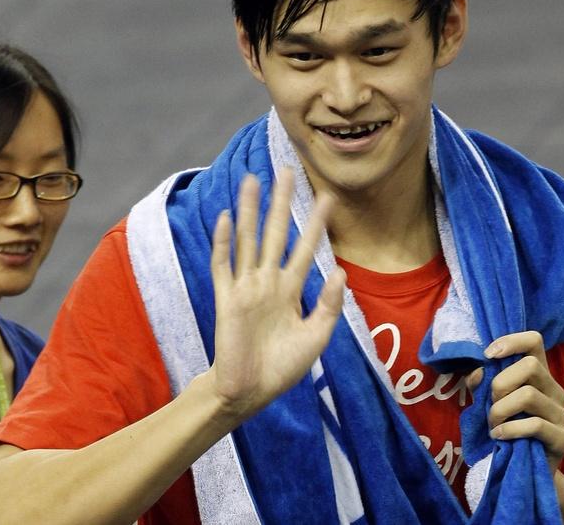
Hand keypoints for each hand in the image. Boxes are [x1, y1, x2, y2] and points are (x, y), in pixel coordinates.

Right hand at [208, 169, 345, 421]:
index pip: (305, 248)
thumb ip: (327, 304)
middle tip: (287, 170)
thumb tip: (339, 270)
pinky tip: (227, 218)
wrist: (249, 392)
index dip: (316, 223)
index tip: (327, 197)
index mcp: (290, 290)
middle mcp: (268, 282)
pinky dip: (224, 241)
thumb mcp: (316, 337)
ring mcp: (246, 287)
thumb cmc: (282, 367)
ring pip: (248, 240)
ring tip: (252, 181)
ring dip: (250, 211)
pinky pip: (224, 265)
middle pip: (275, 232)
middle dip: (281, 202)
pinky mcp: (227, 299)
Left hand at [467, 331, 563, 474]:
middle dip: (500, 384)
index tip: (489, 355)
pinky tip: (499, 436)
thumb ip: (484, 384)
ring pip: (528, 395)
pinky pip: (535, 425)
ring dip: (501, 409)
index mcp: (539, 375)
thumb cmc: (508, 429)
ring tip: (493, 424)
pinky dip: (510, 429)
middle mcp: (555, 390)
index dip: (511, 341)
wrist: (526, 470)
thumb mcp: (493, 402)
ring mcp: (561, 414)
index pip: (534, 341)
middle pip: (530, 366)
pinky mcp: (562, 438)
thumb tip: (477, 373)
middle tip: (491, 404)